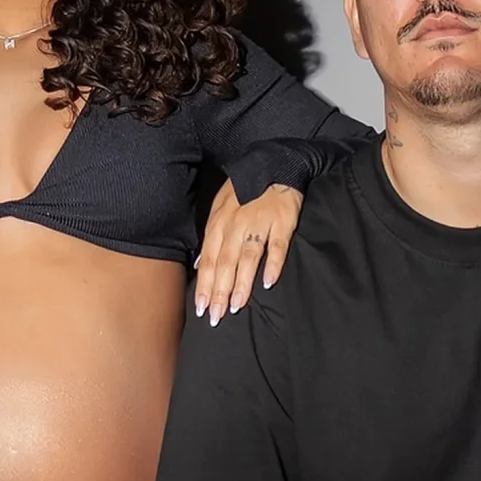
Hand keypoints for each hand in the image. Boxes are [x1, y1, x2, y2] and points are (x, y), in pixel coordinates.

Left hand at [194, 181, 301, 323]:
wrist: (274, 164)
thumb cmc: (246, 190)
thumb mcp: (220, 208)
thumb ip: (211, 237)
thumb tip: (198, 266)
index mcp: (219, 223)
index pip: (208, 259)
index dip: (204, 285)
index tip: (200, 308)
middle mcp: (236, 225)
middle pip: (224, 263)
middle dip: (218, 291)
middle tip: (215, 316)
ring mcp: (260, 224)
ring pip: (247, 258)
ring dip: (241, 283)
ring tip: (235, 306)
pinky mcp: (283, 222)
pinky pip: (277, 246)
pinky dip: (273, 264)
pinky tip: (269, 282)